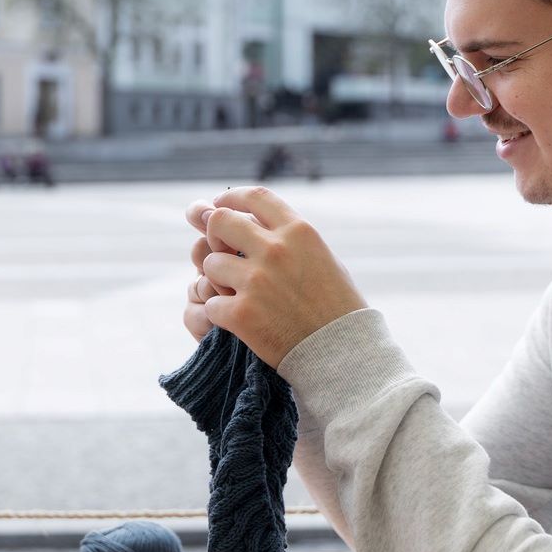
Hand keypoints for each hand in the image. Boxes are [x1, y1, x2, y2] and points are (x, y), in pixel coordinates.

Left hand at [189, 186, 365, 366]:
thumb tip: (254, 221)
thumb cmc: (336, 307)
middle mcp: (275, 250)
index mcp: (299, 232)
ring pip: (210, 264)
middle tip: (219, 250)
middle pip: (220, 221)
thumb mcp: (322, 258)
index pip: (255, 197)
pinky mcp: (241, 313)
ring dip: (216, 278)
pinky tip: (237, 321)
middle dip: (214, 234)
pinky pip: (211, 303)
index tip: (218, 203)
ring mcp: (256, 281)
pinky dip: (220, 313)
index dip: (230, 197)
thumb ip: (289, 238)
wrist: (342, 353)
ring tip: (235, 293)